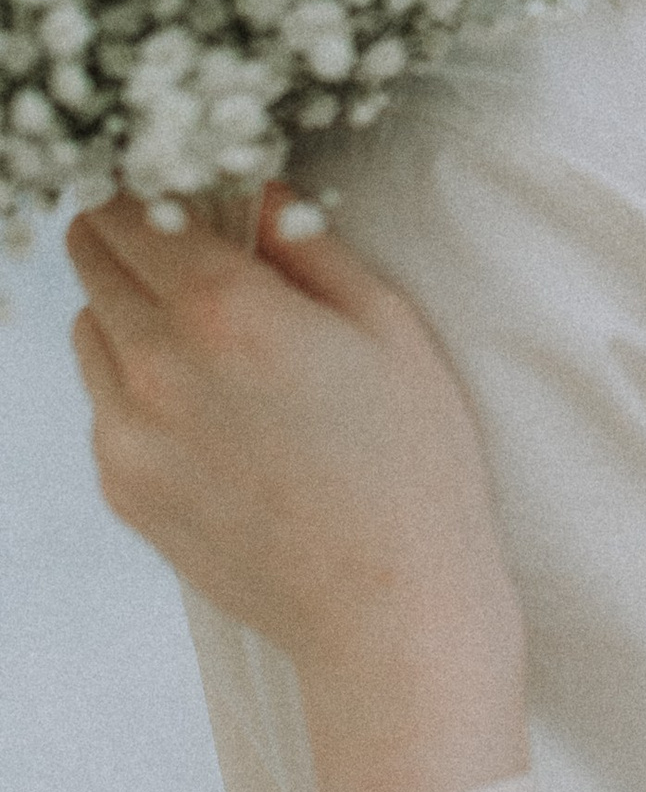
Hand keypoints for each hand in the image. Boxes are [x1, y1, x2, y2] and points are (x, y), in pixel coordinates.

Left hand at [68, 193, 529, 791]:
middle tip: (192, 247)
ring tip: (209, 339)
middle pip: (88, 257)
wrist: (388, 609)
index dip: (153, 182)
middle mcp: (154, 365)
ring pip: (86, 330)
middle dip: (131, 235)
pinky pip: (103, 404)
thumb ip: (307, 243)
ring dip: (128, 310)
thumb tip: (254, 192)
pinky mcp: (121, 486)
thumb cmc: (412, 463)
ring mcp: (126, 432)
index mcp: (224, 309)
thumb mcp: (388, 325)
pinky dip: (138, 385)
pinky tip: (215, 413)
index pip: (128, 206)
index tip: (186, 185)